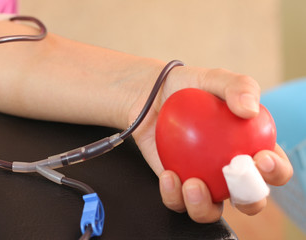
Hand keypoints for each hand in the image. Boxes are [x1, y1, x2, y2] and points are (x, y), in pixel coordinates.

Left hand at [129, 66, 292, 222]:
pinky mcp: (176, 185)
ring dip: (204, 205)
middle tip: (230, 176)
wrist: (149, 95)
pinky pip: (178, 201)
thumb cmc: (188, 87)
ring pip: (211, 210)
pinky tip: (168, 176)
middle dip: (249, 198)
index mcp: (248, 147)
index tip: (260, 158)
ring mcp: (202, 180)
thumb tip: (250, 110)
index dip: (276, 170)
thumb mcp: (216, 79)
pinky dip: (174, 195)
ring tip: (192, 184)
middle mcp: (227, 170)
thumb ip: (239, 86)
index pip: (273, 167)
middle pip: (249, 198)